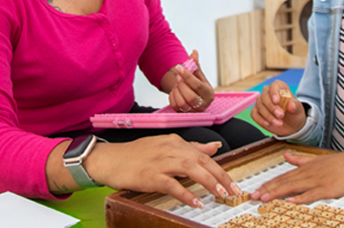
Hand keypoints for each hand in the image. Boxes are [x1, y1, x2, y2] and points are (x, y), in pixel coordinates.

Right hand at [84, 134, 240, 207]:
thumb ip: (192, 147)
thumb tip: (215, 146)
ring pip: (191, 169)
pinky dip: (186, 193)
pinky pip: (172, 184)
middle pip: (202, 161)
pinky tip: (196, 202)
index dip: (221, 169)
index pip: (204, 155)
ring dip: (208, 182)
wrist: (110, 159)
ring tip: (220, 194)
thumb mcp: (166, 146)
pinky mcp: (150, 175)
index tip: (233, 183)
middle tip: (234, 191)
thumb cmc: (137, 155)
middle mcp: (171, 148)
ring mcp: (160, 161)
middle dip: (221, 176)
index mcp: (176, 142)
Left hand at [169, 50, 213, 112]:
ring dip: (177, 91)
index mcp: (209, 93)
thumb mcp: (198, 75)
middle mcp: (203, 104)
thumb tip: (194, 52)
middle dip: (182, 85)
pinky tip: (175, 92)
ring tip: (177, 85)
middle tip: (178, 78)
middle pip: (190, 97)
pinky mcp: (184, 114)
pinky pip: (175, 106)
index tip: (180, 68)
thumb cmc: (197, 85)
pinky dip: (172, 97)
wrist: (193, 96)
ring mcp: (193, 111)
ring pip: (182, 103)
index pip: (197, 85)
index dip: (187, 76)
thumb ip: (195, 64)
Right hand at [250, 80, 305, 136]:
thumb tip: (291, 105)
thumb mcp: (298, 110)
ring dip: (268, 115)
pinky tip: (268, 124)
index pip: (274, 86)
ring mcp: (261, 102)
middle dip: (271, 107)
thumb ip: (294, 106)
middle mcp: (269, 93)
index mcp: (280, 87)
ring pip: (259, 105)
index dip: (274, 92)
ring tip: (279, 123)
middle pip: (264, 96)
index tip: (277, 101)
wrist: (291, 125)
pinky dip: (260, 119)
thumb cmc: (294, 113)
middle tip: (281, 115)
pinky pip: (254, 114)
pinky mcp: (257, 111)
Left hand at [250, 147, 343, 203]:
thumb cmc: (338, 163)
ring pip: (293, 187)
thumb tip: (285, 156)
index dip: (269, 184)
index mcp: (304, 169)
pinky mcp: (326, 189)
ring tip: (265, 198)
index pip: (283, 177)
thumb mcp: (316, 159)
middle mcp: (307, 174)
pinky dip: (300, 197)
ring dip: (278, 193)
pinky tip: (290, 201)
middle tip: (254, 196)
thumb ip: (299, 159)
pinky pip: (311, 194)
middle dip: (268, 189)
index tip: (257, 190)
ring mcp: (316, 181)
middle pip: (284, 182)